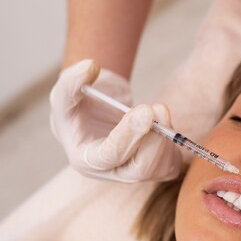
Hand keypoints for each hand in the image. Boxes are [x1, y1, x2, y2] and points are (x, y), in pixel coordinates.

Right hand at [49, 60, 181, 181]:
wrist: (99, 110)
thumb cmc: (80, 104)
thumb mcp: (67, 90)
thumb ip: (72, 80)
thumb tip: (90, 67)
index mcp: (86, 159)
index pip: (109, 155)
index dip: (128, 135)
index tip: (145, 111)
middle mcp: (111, 172)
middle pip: (139, 169)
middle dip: (154, 138)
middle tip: (158, 107)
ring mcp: (133, 174)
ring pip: (159, 168)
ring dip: (166, 136)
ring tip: (159, 109)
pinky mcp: (154, 170)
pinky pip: (171, 166)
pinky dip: (172, 143)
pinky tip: (162, 125)